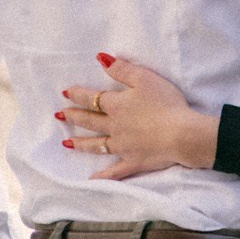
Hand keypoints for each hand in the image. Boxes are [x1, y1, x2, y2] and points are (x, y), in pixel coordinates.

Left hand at [58, 57, 219, 179]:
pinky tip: (92, 180)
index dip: (78, 94)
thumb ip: (121, 69)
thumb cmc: (165, 103)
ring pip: (97, 145)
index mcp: (116, 106)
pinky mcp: (133, 162)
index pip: (92, 98)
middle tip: (58, 116)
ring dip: (80, 143)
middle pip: (90, 121)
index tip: (64, 93)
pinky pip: (114, 172)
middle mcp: (114, 127)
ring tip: (67, 144)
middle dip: (73, 117)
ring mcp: (122, 147)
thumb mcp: (144, 78)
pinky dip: (103, 176)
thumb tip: (100, 59)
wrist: (181, 134)